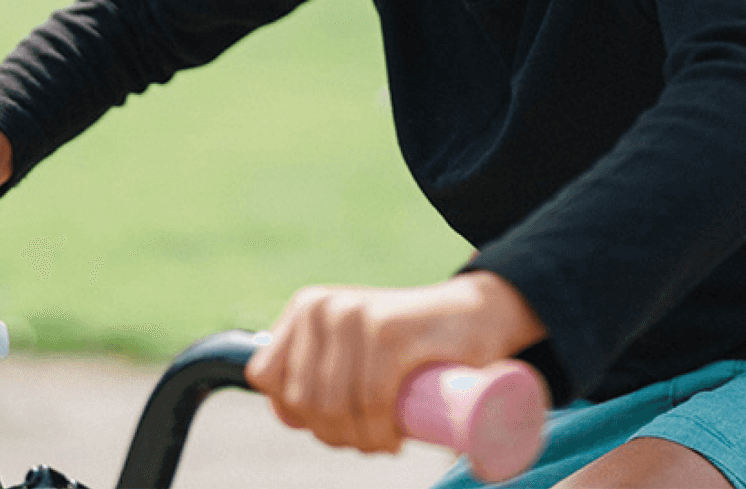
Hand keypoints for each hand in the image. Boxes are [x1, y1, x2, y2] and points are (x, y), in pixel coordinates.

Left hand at [245, 273, 545, 455]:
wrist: (476, 314)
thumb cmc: (410, 344)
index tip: (337, 424)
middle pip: (304, 400)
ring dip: (361, 439)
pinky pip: (369, 400)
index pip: (268, 379)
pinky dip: (379, 431)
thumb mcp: (352, 348)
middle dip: (336, 434)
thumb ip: (315, 368)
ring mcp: (355, 315)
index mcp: (306, 308)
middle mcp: (323, 306)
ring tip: (386, 438)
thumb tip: (284, 410)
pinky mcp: (388, 330)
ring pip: (334, 407)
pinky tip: (395, 436)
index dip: (298, 415)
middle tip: (372, 437)